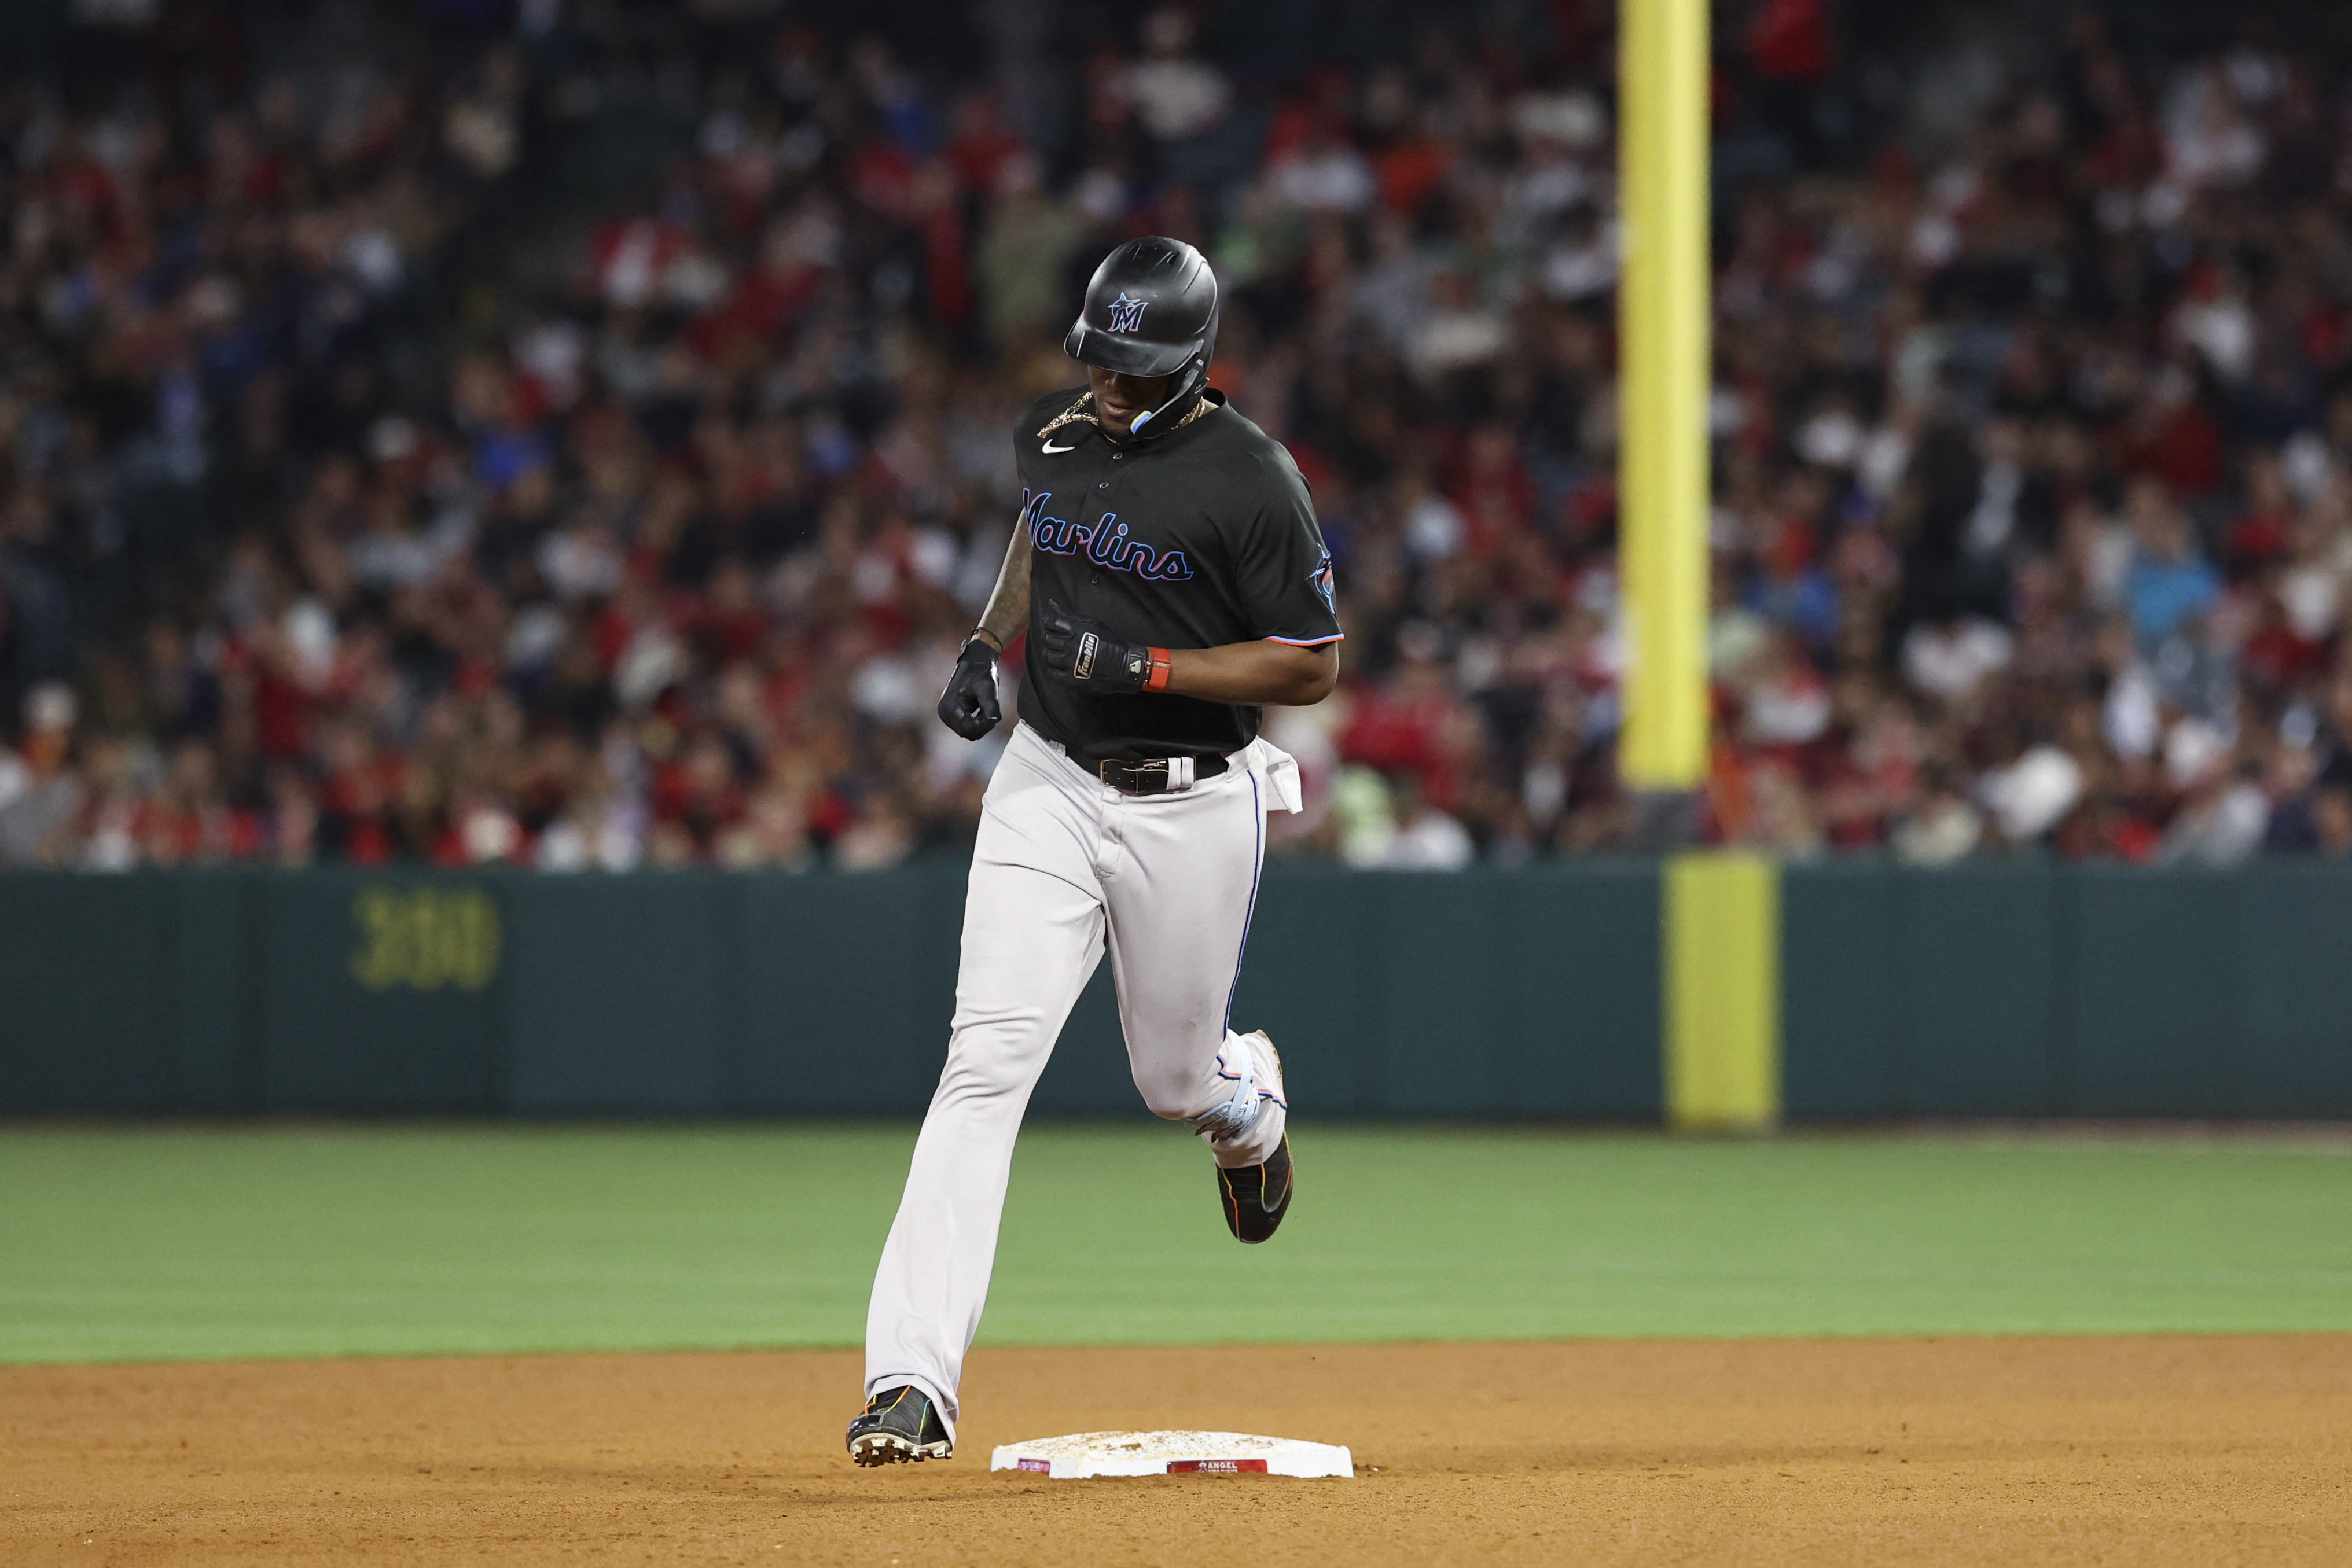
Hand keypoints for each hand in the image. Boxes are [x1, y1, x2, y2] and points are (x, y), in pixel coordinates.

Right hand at [936, 637, 1001, 739]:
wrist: (975, 661)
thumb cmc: (981, 671)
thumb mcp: (988, 687)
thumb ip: (991, 704)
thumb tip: (994, 720)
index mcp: (949, 707)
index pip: (968, 730)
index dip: (984, 727)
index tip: (995, 715)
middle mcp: (944, 713)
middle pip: (967, 733)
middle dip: (982, 726)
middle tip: (993, 710)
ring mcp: (946, 715)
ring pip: (968, 731)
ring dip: (980, 724)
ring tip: (987, 707)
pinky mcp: (951, 714)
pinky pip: (966, 726)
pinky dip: (977, 721)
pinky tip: (983, 708)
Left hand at [1038, 600, 1166, 694]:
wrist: (1124, 665)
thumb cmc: (1110, 642)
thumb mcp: (1091, 623)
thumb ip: (1068, 614)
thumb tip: (1051, 603)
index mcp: (1075, 630)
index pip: (1049, 621)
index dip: (1049, 623)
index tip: (1054, 626)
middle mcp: (1070, 645)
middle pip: (1046, 639)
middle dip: (1051, 638)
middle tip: (1060, 641)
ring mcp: (1069, 664)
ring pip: (1046, 656)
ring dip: (1051, 653)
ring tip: (1062, 654)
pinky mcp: (1070, 679)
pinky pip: (1052, 673)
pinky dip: (1055, 669)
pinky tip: (1063, 666)